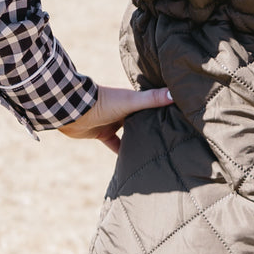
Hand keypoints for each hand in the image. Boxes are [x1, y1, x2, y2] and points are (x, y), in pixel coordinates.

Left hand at [58, 84, 173, 152]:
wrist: (73, 111)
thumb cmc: (103, 102)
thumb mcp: (131, 101)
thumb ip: (152, 99)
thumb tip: (174, 93)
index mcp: (131, 99)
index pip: (151, 103)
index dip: (164, 108)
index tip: (180, 116)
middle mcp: (123, 109)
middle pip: (141, 119)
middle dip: (153, 126)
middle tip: (171, 137)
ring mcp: (112, 122)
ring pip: (130, 133)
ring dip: (138, 140)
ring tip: (156, 150)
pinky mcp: (102, 133)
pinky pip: (116, 145)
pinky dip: (122, 152)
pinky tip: (134, 161)